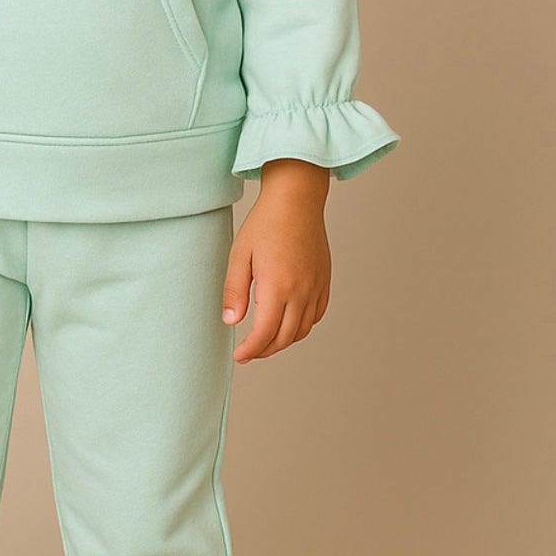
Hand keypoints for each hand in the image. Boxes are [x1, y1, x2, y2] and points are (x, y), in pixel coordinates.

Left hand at [222, 161, 330, 362]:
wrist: (296, 200)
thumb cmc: (265, 223)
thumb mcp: (239, 255)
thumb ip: (234, 291)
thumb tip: (231, 322)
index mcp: (278, 286)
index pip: (265, 333)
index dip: (251, 350)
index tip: (239, 356)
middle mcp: (302, 291)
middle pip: (285, 337)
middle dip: (265, 350)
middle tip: (249, 352)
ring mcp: (316, 286)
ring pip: (303, 329)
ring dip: (284, 341)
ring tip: (266, 340)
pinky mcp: (324, 280)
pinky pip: (317, 314)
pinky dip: (302, 326)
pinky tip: (288, 322)